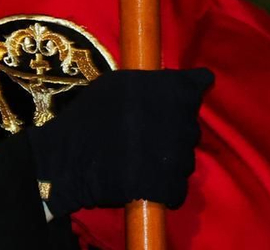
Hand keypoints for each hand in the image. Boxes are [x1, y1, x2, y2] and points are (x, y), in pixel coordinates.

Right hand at [26, 67, 212, 217]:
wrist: (69, 160)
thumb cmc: (90, 116)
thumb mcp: (119, 83)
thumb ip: (151, 82)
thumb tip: (173, 82)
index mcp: (173, 90)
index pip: (200, 83)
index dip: (188, 91)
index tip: (176, 99)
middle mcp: (183, 120)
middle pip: (190, 125)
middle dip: (173, 130)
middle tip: (144, 135)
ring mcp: (179, 155)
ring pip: (185, 158)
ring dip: (169, 160)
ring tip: (139, 160)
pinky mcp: (170, 186)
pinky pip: (178, 188)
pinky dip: (164, 188)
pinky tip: (143, 181)